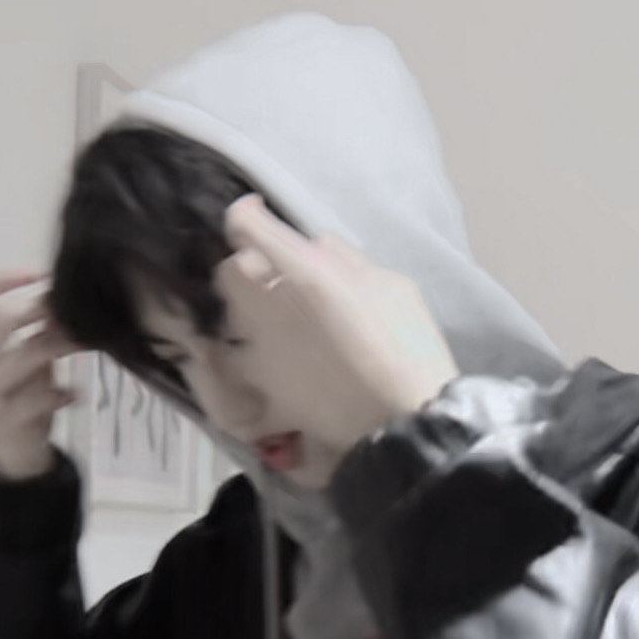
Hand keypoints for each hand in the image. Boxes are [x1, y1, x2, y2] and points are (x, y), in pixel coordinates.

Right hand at [0, 271, 84, 481]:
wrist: (8, 462)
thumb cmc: (20, 407)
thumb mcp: (25, 369)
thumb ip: (35, 339)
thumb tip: (65, 306)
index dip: (0, 280)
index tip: (36, 274)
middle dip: (37, 310)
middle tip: (69, 313)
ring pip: (20, 356)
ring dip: (55, 344)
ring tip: (83, 343)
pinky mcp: (6, 422)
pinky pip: (34, 400)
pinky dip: (60, 393)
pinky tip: (76, 395)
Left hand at [218, 195, 459, 481]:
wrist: (401, 421)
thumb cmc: (408, 346)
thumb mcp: (390, 285)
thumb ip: (345, 261)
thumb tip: (317, 249)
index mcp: (300, 273)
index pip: (244, 227)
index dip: (247, 216)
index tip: (258, 216)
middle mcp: (266, 308)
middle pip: (230, 273)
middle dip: (249, 268)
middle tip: (280, 276)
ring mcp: (257, 352)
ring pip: (233, 317)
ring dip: (251, 311)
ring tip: (283, 321)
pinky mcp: (259, 388)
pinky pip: (245, 358)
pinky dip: (258, 351)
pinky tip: (286, 359)